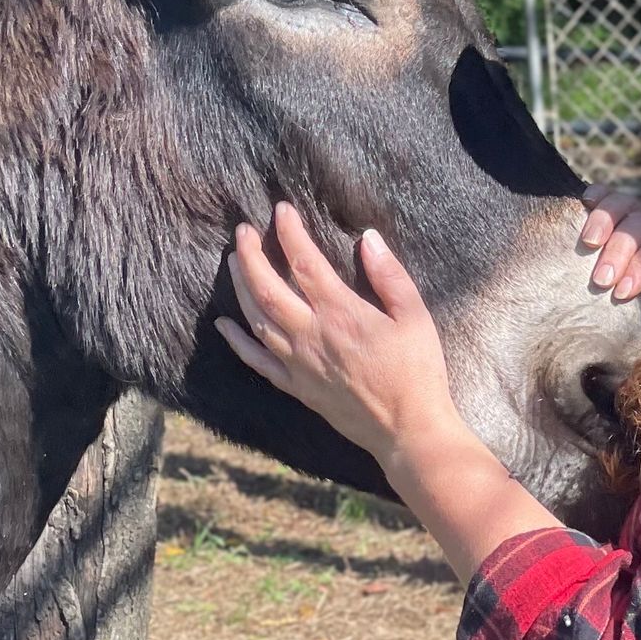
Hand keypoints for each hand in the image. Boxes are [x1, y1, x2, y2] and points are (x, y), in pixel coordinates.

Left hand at [217, 204, 464, 465]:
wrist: (407, 429)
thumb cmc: (417, 370)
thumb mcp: (414, 315)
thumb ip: (390, 275)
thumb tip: (368, 238)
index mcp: (341, 313)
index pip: (305, 263)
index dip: (290, 233)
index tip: (281, 210)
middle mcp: (312, 335)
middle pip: (267, 288)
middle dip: (250, 255)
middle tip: (242, 230)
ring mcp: (299, 363)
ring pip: (257, 319)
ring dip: (241, 287)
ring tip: (233, 261)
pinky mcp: (296, 387)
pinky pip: (257, 362)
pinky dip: (237, 342)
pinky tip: (223, 325)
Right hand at [578, 184, 640, 320]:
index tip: (622, 292)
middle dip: (619, 251)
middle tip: (601, 280)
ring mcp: (640, 212)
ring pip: (623, 204)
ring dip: (603, 221)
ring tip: (588, 243)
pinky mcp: (619, 209)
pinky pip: (607, 195)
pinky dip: (596, 196)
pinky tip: (585, 202)